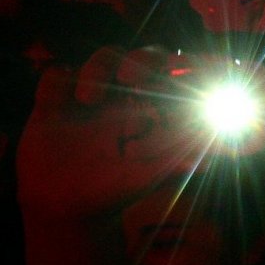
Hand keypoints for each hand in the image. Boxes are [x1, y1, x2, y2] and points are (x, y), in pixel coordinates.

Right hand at [17, 47, 194, 223]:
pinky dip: (56, 78)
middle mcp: (127, 95)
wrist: (64, 207)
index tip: (175, 76)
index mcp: (155, 108)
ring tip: (86, 100)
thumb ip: (176, 166)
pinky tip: (54, 97)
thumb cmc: (114, 191)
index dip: (180, 69)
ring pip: (103, 59)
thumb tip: (212, 161)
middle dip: (141, 60)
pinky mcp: (53, 104)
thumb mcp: (147, 180)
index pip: (173, 75)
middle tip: (129, 77)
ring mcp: (91, 96)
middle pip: (142, 57)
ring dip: (98, 67)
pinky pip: (55, 76)